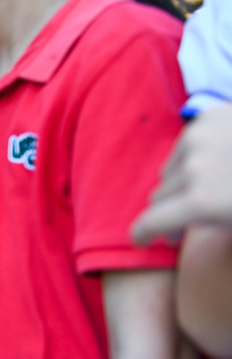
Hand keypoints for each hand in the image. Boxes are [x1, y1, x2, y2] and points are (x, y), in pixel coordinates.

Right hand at [134, 104, 231, 243]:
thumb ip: (207, 230)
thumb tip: (176, 238)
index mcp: (202, 202)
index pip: (148, 223)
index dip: (141, 235)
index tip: (141, 241)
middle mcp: (193, 169)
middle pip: (158, 196)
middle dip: (168, 212)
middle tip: (185, 225)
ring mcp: (198, 139)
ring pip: (169, 170)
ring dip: (180, 185)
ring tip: (206, 193)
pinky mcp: (207, 117)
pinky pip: (185, 145)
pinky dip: (193, 159)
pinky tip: (218, 166)